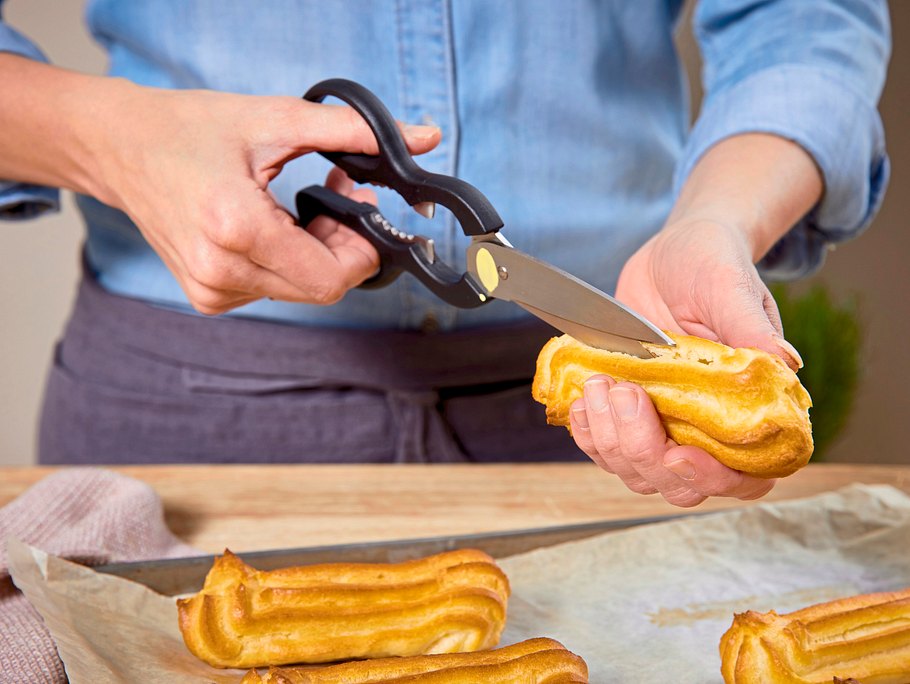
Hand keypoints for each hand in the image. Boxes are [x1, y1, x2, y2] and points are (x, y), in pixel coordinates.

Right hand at [0, 54, 441, 314]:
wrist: (118, 147)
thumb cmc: (186, 129)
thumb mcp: (274, 119)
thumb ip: (353, 132)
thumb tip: (423, 138)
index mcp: (234, 230)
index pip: (331, 278)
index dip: (362, 249)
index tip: (360, 206)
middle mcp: (220, 273)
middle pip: (321, 287)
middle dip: (343, 245)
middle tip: (336, 195)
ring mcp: (212, 291)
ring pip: (301, 290)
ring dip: (318, 252)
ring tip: (302, 204)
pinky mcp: (208, 297)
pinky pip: (275, 289)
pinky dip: (290, 261)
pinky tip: (277, 224)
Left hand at [570, 219, 791, 506]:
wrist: (672, 253)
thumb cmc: (713, 266)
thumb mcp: (733, 288)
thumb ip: (751, 328)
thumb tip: (783, 362)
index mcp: (752, 408)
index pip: (745, 476)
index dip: (711, 478)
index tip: (675, 455)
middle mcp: (708, 428)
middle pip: (678, 484)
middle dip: (642, 451)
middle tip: (625, 393)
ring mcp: (665, 426)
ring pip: (635, 471)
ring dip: (609, 438)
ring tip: (598, 385)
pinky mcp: (628, 415)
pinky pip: (605, 447)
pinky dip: (588, 432)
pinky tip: (582, 401)